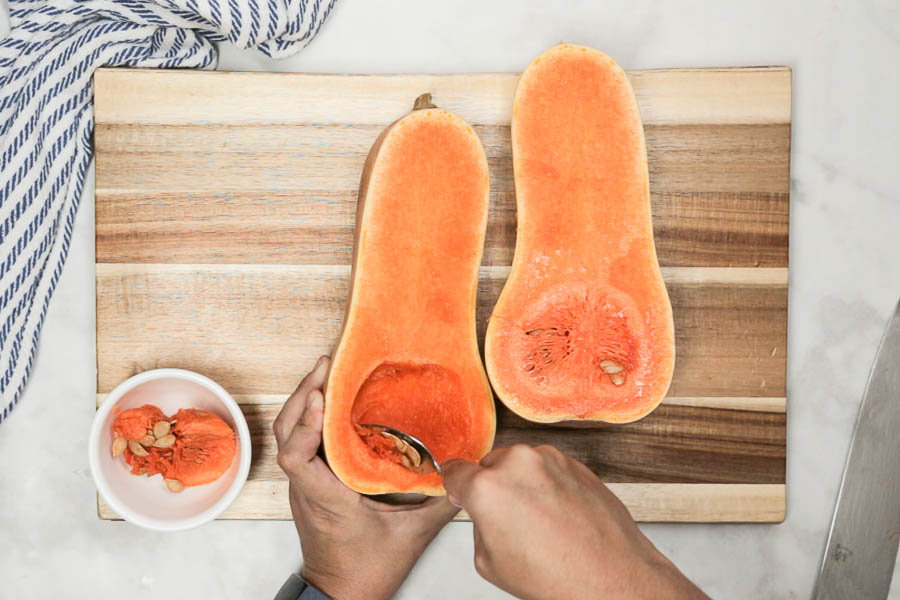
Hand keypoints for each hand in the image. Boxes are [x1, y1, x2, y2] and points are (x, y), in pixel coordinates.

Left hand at [274, 356, 458, 599]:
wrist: (342, 595)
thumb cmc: (368, 570)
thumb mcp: (411, 536)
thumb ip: (440, 503)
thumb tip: (463, 473)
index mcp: (326, 498)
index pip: (296, 456)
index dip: (304, 424)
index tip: (323, 397)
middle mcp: (307, 489)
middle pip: (285, 434)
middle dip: (302, 395)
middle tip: (326, 365)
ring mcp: (303, 488)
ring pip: (288, 437)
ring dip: (301, 404)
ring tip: (326, 375)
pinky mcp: (308, 487)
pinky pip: (300, 445)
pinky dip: (309, 420)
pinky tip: (331, 406)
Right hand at [442, 445, 708, 599]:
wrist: (611, 578)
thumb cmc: (557, 576)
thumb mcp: (490, 563)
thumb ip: (479, 526)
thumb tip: (484, 513)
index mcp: (487, 488)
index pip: (455, 471)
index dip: (455, 485)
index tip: (459, 490)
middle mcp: (518, 464)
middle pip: (489, 466)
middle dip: (493, 488)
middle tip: (508, 521)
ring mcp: (550, 460)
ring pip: (521, 465)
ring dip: (522, 484)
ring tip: (540, 523)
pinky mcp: (575, 463)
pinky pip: (549, 469)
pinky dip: (549, 486)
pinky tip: (559, 517)